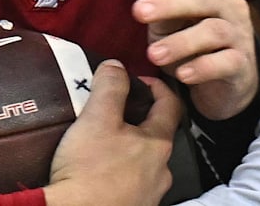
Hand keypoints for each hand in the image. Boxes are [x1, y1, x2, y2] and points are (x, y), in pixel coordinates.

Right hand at [45, 60, 182, 205]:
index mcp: (158, 144)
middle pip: (156, 136)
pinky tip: (99, 173)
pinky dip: (119, 175)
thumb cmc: (88, 172)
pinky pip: (131, 185)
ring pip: (143, 163)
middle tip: (113, 113)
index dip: (157, 86)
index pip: (171, 105)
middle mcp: (161, 171)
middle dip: (137, 121)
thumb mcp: (96, 119)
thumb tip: (116, 66)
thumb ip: (110, 88)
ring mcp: (149, 195)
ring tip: (102, 144)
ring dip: (128, 151)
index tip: (140, 80)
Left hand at [133, 0, 259, 119]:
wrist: (224, 82)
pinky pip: (226, 62)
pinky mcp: (241, 63)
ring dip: (181, 42)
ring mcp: (238, 34)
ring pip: (213, 30)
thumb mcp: (172, 24)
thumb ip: (161, 12)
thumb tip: (142, 7)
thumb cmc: (193, 45)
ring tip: (154, 55)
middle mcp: (229, 5)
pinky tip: (183, 74)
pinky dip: (203, 67)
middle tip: (139, 13)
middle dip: (169, 3)